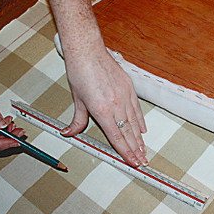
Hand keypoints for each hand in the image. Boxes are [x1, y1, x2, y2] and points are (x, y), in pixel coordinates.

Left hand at [60, 47, 147, 166]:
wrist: (88, 52)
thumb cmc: (81, 73)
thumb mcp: (77, 100)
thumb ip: (77, 120)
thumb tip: (69, 132)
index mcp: (102, 110)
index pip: (116, 137)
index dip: (125, 152)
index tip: (132, 162)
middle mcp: (116, 105)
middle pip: (128, 133)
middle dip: (136, 150)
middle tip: (142, 162)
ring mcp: (124, 96)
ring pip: (134, 123)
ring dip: (139, 139)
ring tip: (143, 150)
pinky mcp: (129, 89)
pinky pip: (137, 109)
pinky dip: (140, 121)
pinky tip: (143, 130)